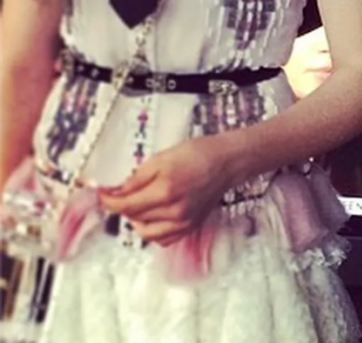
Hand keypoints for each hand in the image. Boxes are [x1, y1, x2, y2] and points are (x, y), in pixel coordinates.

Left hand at [99, 136, 234, 245]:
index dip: (109, 200)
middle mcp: (173, 212)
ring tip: (140, 204)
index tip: (101, 193)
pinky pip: (162, 240)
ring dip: (137, 220)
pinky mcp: (190, 228)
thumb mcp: (163, 157)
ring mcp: (183, 223)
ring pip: (146, 232)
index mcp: (165, 190)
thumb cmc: (197, 154)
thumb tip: (117, 191)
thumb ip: (138, 177)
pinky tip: (154, 217)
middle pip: (134, 217)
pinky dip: (153, 232)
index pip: (126, 204)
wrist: (227, 162)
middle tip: (123, 193)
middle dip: (124, 205)